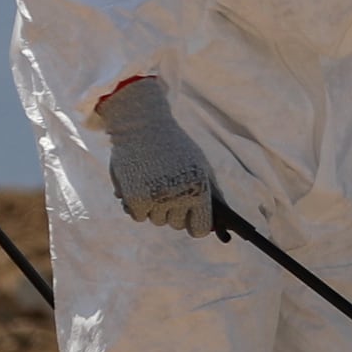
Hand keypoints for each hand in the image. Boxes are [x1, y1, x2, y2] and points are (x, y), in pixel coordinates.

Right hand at [94, 77, 220, 240]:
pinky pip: (138, 216)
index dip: (194, 224)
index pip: (200, 227)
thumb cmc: (173, 146)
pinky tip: (139, 185)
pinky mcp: (135, 200)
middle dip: (172, 211)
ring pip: (156, 221)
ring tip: (153, 182)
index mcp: (200, 189)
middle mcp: (180, 197)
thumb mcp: (198, 164)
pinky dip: (137, 205)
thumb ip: (208, 193)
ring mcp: (157, 200)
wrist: (141, 124)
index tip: (189, 220)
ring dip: (154, 207)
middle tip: (167, 190)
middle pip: (176, 225)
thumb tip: (215, 224)